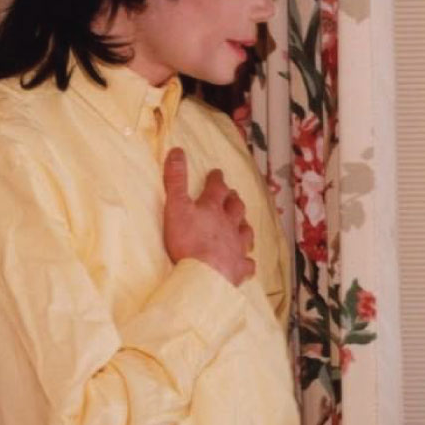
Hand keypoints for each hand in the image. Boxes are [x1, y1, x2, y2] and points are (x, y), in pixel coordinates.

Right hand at [162, 148, 255, 284]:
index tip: (217, 173)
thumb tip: (177, 151)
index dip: (216, 179)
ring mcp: (237, 247)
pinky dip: (248, 261)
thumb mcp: (176, 206)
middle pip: (235, 208)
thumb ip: (176, 180)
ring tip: (243, 223)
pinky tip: (248, 262)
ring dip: (244, 226)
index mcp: (212, 209)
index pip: (216, 188)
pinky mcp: (239, 268)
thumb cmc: (187, 240)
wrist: (204, 273)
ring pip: (245, 232)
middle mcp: (229, 225)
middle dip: (233, 200)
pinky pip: (247, 264)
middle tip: (232, 195)